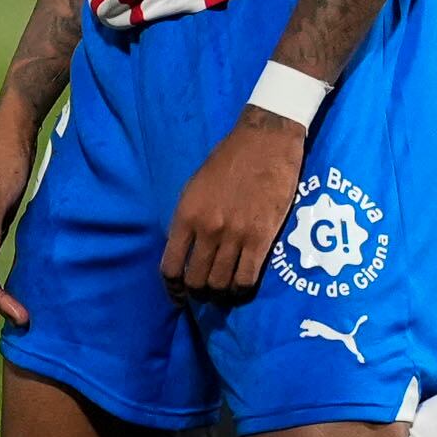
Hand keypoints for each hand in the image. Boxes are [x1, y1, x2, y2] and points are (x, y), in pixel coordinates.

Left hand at [161, 109, 304, 298]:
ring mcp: (235, 236)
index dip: (172, 288)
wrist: (265, 142)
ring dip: (219, 294)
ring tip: (222, 291)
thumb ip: (188, 220)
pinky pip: (246, 279)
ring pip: (220, 284)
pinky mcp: (261, 239)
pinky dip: (240, 290)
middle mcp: (207, 230)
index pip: (171, 267)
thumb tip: (185, 250)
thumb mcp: (195, 187)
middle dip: (197, 293)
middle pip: (196, 281)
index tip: (177, 295)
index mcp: (186, 215)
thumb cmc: (228, 159)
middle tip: (203, 292)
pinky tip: (240, 287)